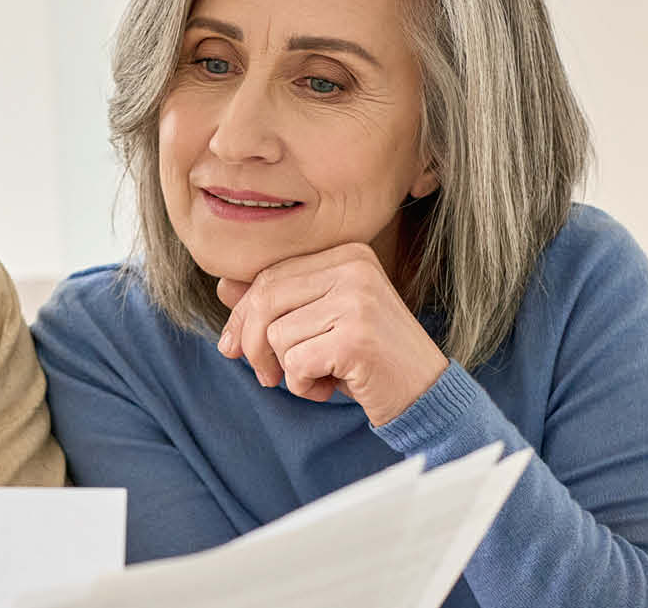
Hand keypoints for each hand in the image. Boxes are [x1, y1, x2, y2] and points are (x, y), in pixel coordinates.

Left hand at [215, 243, 449, 425]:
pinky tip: (332, 386)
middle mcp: (354, 268)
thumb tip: (223, 287)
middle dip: (254, 345)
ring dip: (288, 370)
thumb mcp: (321, 323)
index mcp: (347, 254)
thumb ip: (279, 303)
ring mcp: (358, 300)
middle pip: (266, 300)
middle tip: (268, 376)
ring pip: (277, 335)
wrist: (424, 393)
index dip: (242, 316)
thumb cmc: (367, 359)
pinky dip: (303, 386)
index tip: (233, 348)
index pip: (270, 276)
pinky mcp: (356, 338)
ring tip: (320, 377)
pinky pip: (296, 363)